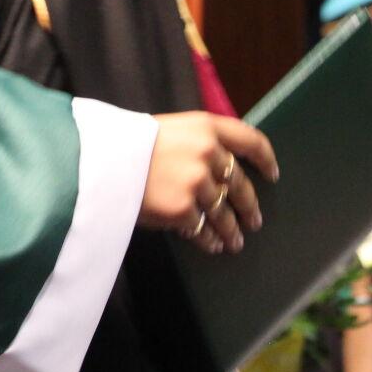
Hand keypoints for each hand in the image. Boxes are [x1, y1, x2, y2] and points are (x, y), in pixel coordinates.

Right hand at [139, 113, 275, 254]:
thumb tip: (218, 169)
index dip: (265, 158)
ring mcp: (197, 182)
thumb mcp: (168, 129)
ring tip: (235, 242)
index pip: (249, 139)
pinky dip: (209, 239)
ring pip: (224, 212)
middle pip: (240, 184)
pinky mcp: (183, 209)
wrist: (99, 160)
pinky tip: (212, 245)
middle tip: (253, 220)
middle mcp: (207, 152)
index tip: (272, 174)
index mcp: (205, 126)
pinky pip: (204, 229)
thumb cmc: (128, 144)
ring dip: (231, 230)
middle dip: (249, 206)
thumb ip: (197, 143)